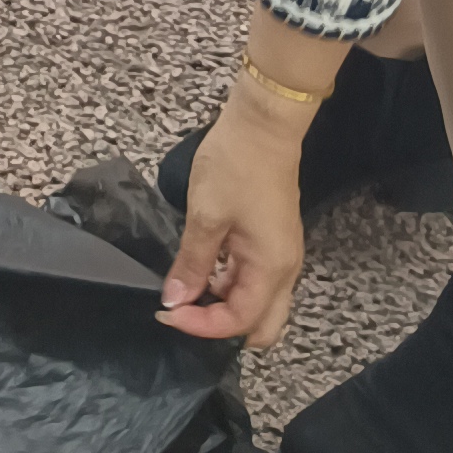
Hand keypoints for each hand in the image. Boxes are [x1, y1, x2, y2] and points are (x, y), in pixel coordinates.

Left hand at [159, 85, 312, 346]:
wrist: (263, 124)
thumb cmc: (237, 164)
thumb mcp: (206, 216)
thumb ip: (192, 264)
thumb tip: (175, 301)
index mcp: (272, 269)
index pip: (240, 322)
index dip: (202, 326)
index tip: (168, 313)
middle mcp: (284, 270)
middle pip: (261, 326)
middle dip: (222, 328)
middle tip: (185, 311)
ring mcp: (280, 255)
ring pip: (256, 303)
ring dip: (223, 305)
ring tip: (186, 288)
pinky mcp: (271, 241)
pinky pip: (253, 279)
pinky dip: (229, 284)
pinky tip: (202, 269)